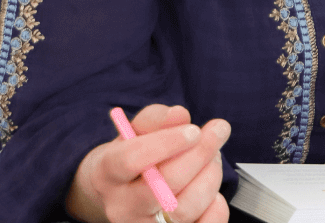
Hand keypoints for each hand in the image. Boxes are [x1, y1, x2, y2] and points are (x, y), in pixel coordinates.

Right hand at [65, 105, 228, 222]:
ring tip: (213, 157)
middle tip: (217, 132)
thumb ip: (155, 119)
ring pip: (184, 209)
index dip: (166, 143)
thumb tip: (179, 115)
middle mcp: (121, 207)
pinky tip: (212, 190)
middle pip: (164, 186)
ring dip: (210, 176)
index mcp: (107, 174)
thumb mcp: (133, 132)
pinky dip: (216, 207)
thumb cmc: (129, 159)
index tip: (193, 130)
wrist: (115, 195)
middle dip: (199, 155)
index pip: (131, 160)